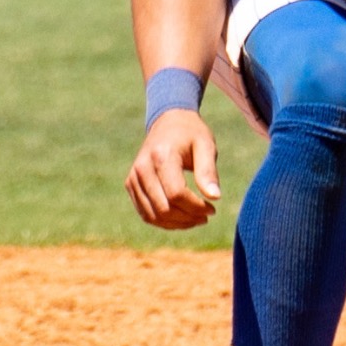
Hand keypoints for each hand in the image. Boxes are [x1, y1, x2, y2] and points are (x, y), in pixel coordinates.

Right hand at [124, 108, 220, 228]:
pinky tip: (182, 218)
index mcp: (161, 156)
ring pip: (153, 216)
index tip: (212, 208)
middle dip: (188, 218)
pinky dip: (164, 222)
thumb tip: (215, 197)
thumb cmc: (191, 134)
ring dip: (177, 224)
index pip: (176, 194)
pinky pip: (146, 213)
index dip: (196, 207)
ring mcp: (133, 178)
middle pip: (164, 208)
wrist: (168, 121)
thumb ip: (208, 171)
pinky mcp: (131, 185)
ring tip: (196, 219)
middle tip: (207, 216)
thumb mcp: (206, 145)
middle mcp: (142, 168)